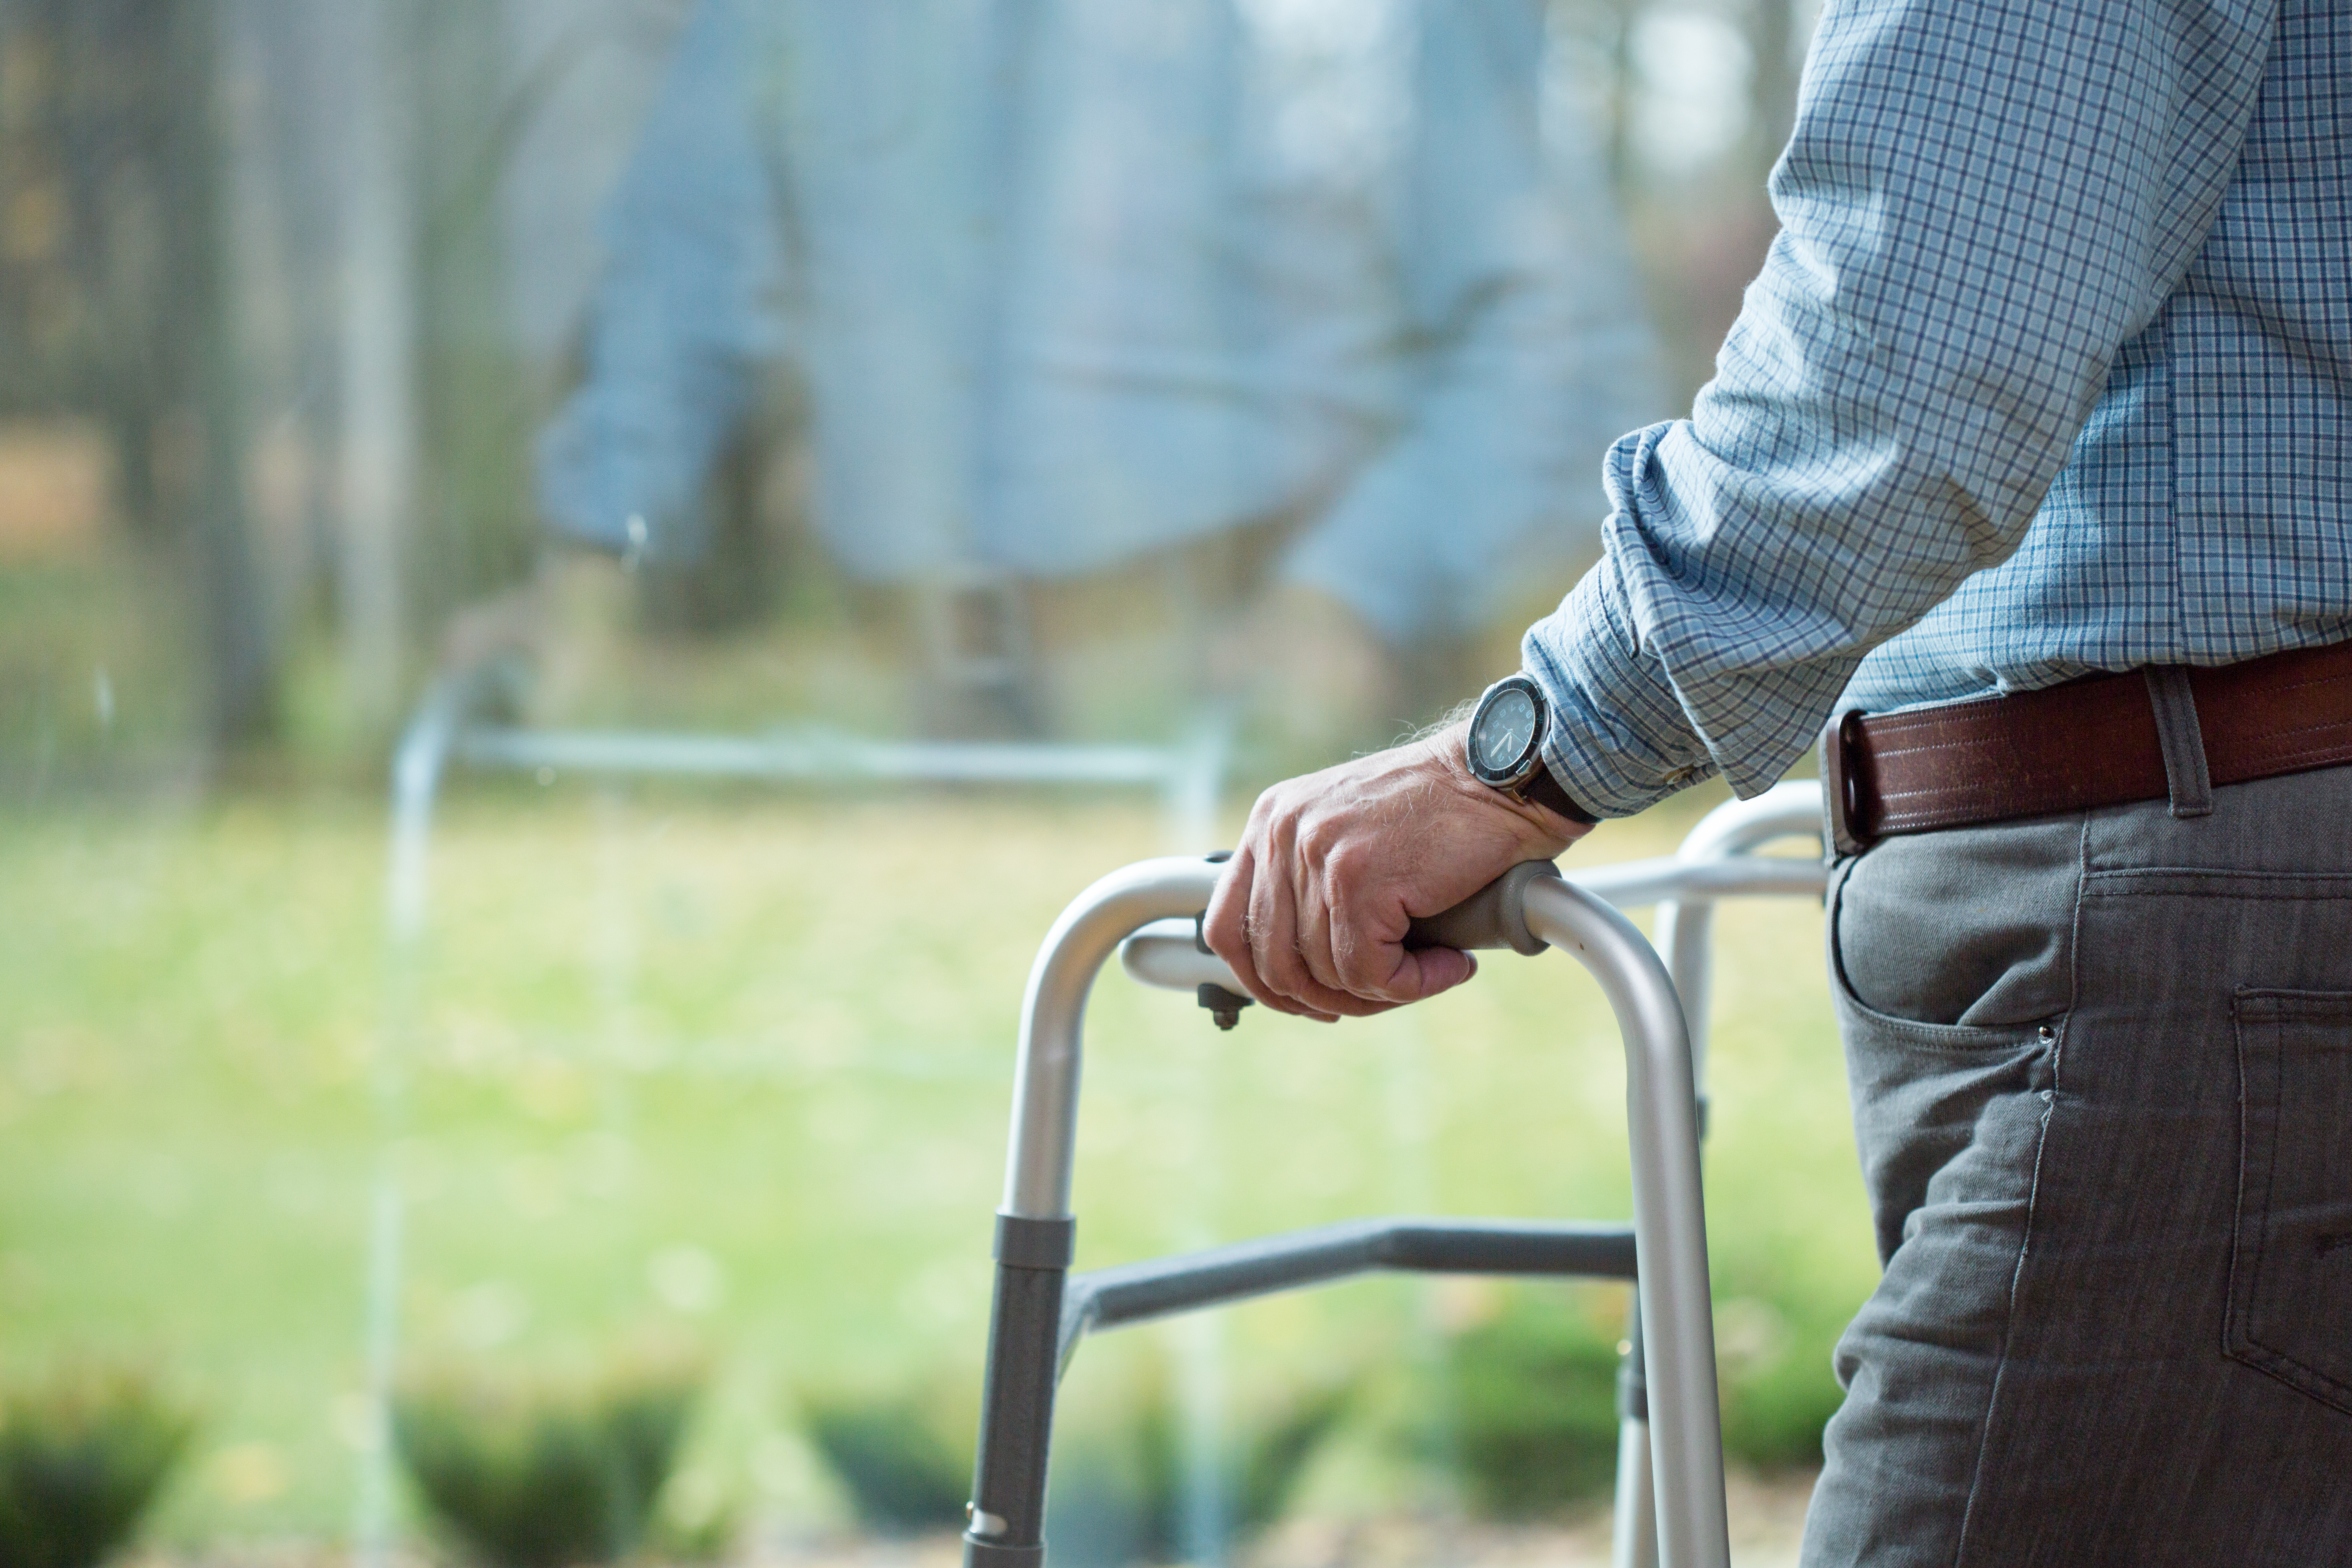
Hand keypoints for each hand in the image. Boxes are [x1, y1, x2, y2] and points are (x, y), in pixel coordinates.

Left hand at [1203, 721, 1592, 1020]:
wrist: (1503, 776)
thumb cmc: (1442, 811)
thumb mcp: (1350, 833)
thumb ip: (1310, 885)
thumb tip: (1295, 976)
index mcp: (1270, 822)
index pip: (1226, 926)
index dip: (1263, 981)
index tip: (1308, 999)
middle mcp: (1281, 833)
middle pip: (1273, 963)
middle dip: (1328, 998)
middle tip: (1382, 995)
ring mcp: (1316, 854)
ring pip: (1325, 974)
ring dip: (1383, 992)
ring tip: (1428, 972)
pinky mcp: (1357, 880)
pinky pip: (1370, 973)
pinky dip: (1414, 985)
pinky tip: (1449, 966)